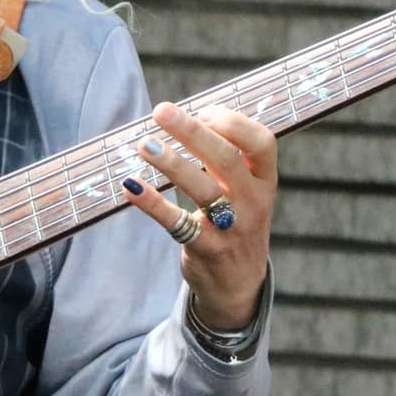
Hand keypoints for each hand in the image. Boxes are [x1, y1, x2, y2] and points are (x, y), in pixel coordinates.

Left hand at [120, 101, 277, 329]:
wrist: (239, 285)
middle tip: (161, 111)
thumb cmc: (235, 222)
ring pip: (203, 189)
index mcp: (264, 181)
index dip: (233, 122)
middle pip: (226, 160)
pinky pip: (177, 222)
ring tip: (145, 145)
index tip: (203, 111)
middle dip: (193, 132)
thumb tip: (187, 117)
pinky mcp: (206, 248)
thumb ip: (227, 158)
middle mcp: (253, 202)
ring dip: (172, 164)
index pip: (262, 142)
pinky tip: (131, 186)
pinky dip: (152, 203)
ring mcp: (231, 228)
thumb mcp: (246, 191)